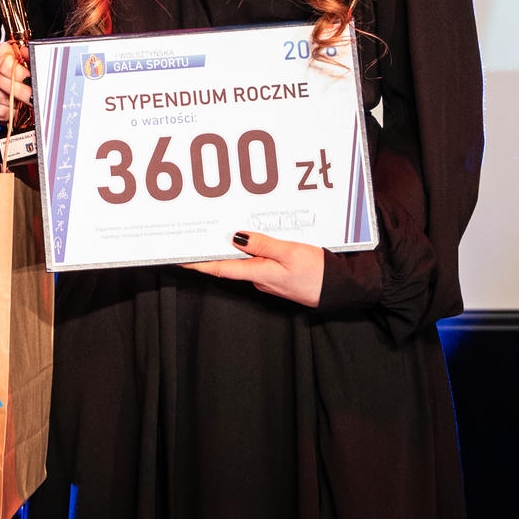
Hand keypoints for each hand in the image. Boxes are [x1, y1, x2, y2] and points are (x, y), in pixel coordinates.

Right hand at [0, 40, 30, 120]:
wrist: (15, 86)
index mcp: (0, 52)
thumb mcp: (30, 60)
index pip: (2, 60)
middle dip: (19, 91)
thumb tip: (33, 53)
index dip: (17, 71)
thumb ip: (31, 55)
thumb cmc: (23, 72)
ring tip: (24, 103)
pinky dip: (6, 113)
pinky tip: (14, 110)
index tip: (29, 79)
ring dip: (13, 102)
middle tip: (32, 97)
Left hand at [181, 230, 325, 307]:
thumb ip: (263, 245)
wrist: (339, 290)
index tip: (179, 258)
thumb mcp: (290, 253)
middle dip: (213, 250)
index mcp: (258, 273)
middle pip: (230, 262)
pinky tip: (253, 237)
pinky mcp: (277, 275)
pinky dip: (252, 249)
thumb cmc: (317, 273)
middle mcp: (259, 278)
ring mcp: (268, 278)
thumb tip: (236, 238)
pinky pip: (259, 260)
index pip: (221, 268)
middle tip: (197, 234)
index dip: (198, 263)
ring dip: (234, 247)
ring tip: (221, 228)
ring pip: (245, 260)